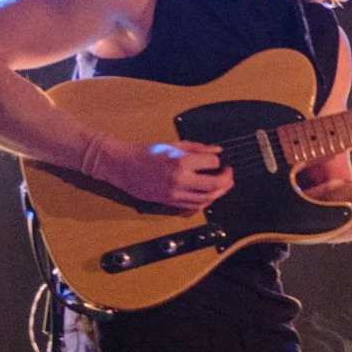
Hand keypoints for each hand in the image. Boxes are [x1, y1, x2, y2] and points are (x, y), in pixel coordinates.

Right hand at [99, 138, 230, 211]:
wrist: (122, 165)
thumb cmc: (144, 152)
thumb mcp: (172, 145)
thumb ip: (197, 148)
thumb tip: (217, 151)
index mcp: (180, 162)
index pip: (211, 164)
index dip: (217, 161)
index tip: (217, 160)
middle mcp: (179, 180)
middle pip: (214, 185)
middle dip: (227, 180)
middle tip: (229, 173)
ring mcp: (174, 194)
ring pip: (206, 199)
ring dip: (219, 192)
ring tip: (222, 184)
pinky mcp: (169, 202)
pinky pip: (194, 206)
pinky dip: (205, 200)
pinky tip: (208, 194)